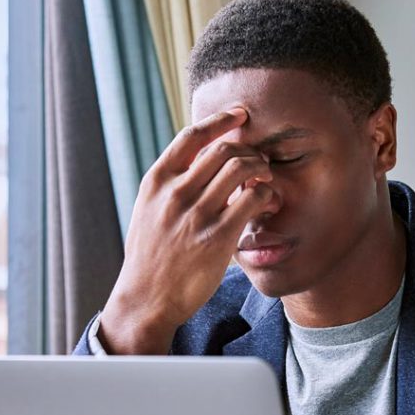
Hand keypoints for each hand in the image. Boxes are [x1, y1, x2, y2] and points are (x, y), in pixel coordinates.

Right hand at [98, 108, 273, 353]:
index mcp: (157, 182)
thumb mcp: (149, 211)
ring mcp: (195, 215)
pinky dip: (266, 195)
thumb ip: (171, 185)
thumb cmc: (151, 257)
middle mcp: (175, 193)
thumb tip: (198, 160)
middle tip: (259, 162)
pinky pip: (252, 200)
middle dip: (248, 150)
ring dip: (260, 169)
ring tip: (265, 181)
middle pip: (222, 148)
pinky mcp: (217, 238)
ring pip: (240, 168)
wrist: (145, 299)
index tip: (240, 115)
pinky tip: (268, 204)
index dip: (220, 120)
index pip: (191, 136)